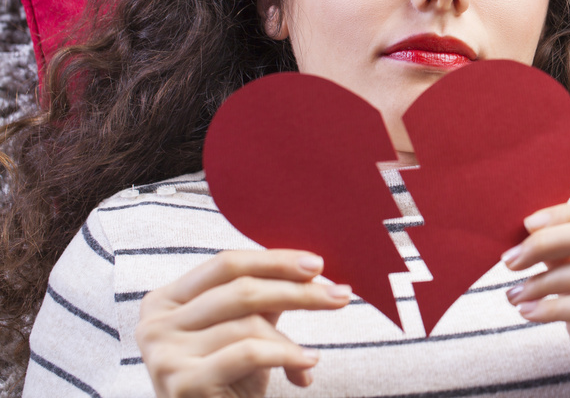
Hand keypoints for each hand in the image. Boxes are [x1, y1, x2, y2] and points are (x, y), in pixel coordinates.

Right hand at [136, 249, 351, 397]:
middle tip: (340, 295)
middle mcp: (154, 324)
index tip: (318, 264)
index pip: (226, 264)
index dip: (275, 260)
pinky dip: (285, 355)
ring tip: (310, 357)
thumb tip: (311, 270)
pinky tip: (307, 365)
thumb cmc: (228, 382)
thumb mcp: (243, 330)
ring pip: (247, 323)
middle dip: (298, 291)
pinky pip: (248, 353)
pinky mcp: (181, 383)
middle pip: (240, 289)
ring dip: (290, 339)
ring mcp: (162, 355)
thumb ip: (264, 298)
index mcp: (165, 301)